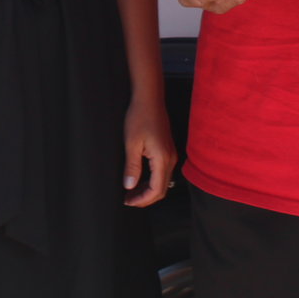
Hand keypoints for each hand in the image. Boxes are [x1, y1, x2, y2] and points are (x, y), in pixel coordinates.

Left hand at [121, 91, 177, 207]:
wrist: (149, 98)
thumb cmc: (139, 117)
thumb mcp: (131, 143)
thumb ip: (132, 167)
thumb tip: (129, 186)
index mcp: (162, 158)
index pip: (156, 190)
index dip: (142, 200)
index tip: (127, 201)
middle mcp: (170, 158)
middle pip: (162, 189)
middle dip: (145, 198)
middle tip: (128, 199)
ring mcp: (171, 154)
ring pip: (163, 181)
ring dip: (148, 189)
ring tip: (131, 191)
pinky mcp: (168, 150)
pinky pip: (163, 172)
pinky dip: (152, 180)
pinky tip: (139, 179)